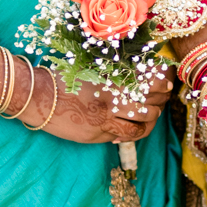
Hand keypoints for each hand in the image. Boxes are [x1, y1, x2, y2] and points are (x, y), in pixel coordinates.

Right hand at [35, 68, 174, 144]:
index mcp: (112, 77)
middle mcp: (114, 95)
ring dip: (149, 121)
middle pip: (151, 103)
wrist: (39, 97)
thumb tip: (130, 81)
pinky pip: (125, 135)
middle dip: (160, 105)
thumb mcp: (89, 71)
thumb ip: (111, 76)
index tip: (167, 84)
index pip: (148, 79)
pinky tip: (128, 131)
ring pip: (143, 122)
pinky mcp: (99, 132)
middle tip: (160, 104)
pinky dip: (132, 134)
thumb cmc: (61, 80)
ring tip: (148, 118)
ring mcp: (107, 115)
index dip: (162, 83)